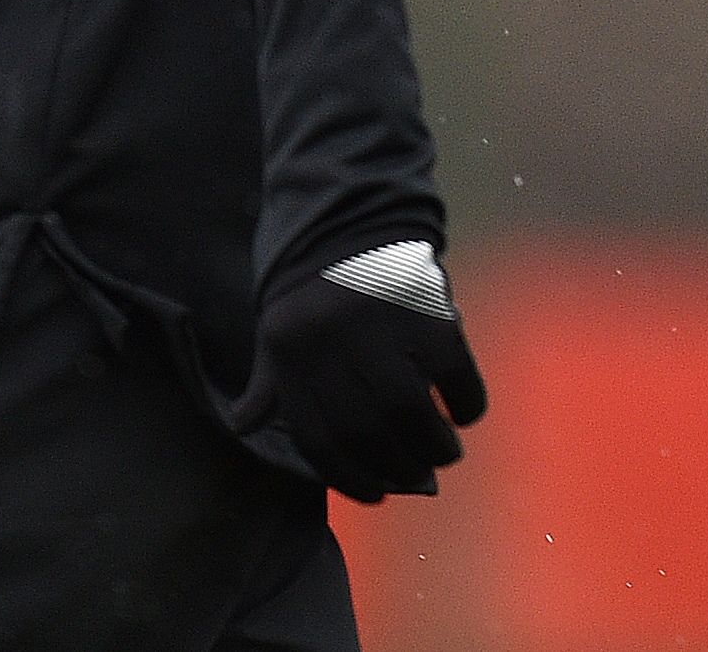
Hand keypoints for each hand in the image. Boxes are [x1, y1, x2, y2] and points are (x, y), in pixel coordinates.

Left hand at [232, 240, 489, 500]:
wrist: (352, 215)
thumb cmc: (313, 287)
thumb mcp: (277, 329)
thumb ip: (268, 381)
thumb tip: (242, 426)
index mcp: (292, 352)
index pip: (319, 438)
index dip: (350, 478)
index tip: (377, 493)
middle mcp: (332, 342)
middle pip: (367, 431)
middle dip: (396, 467)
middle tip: (415, 476)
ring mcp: (381, 326)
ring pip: (411, 412)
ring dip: (433, 447)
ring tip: (442, 454)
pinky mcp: (428, 311)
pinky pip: (454, 375)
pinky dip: (465, 404)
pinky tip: (463, 413)